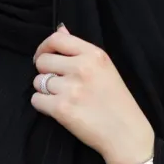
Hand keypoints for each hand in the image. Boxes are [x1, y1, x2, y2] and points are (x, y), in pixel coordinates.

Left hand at [32, 23, 154, 163]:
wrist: (126, 134)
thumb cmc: (117, 103)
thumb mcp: (105, 69)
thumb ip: (80, 50)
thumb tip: (60, 29)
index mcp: (94, 55)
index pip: (57, 39)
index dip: (44, 47)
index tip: (44, 57)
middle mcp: (82, 68)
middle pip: (42, 61)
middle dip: (45, 73)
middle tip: (58, 85)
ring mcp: (71, 88)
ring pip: (38, 82)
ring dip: (45, 91)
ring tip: (63, 99)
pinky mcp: (62, 109)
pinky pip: (36, 100)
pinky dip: (43, 106)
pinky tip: (59, 110)